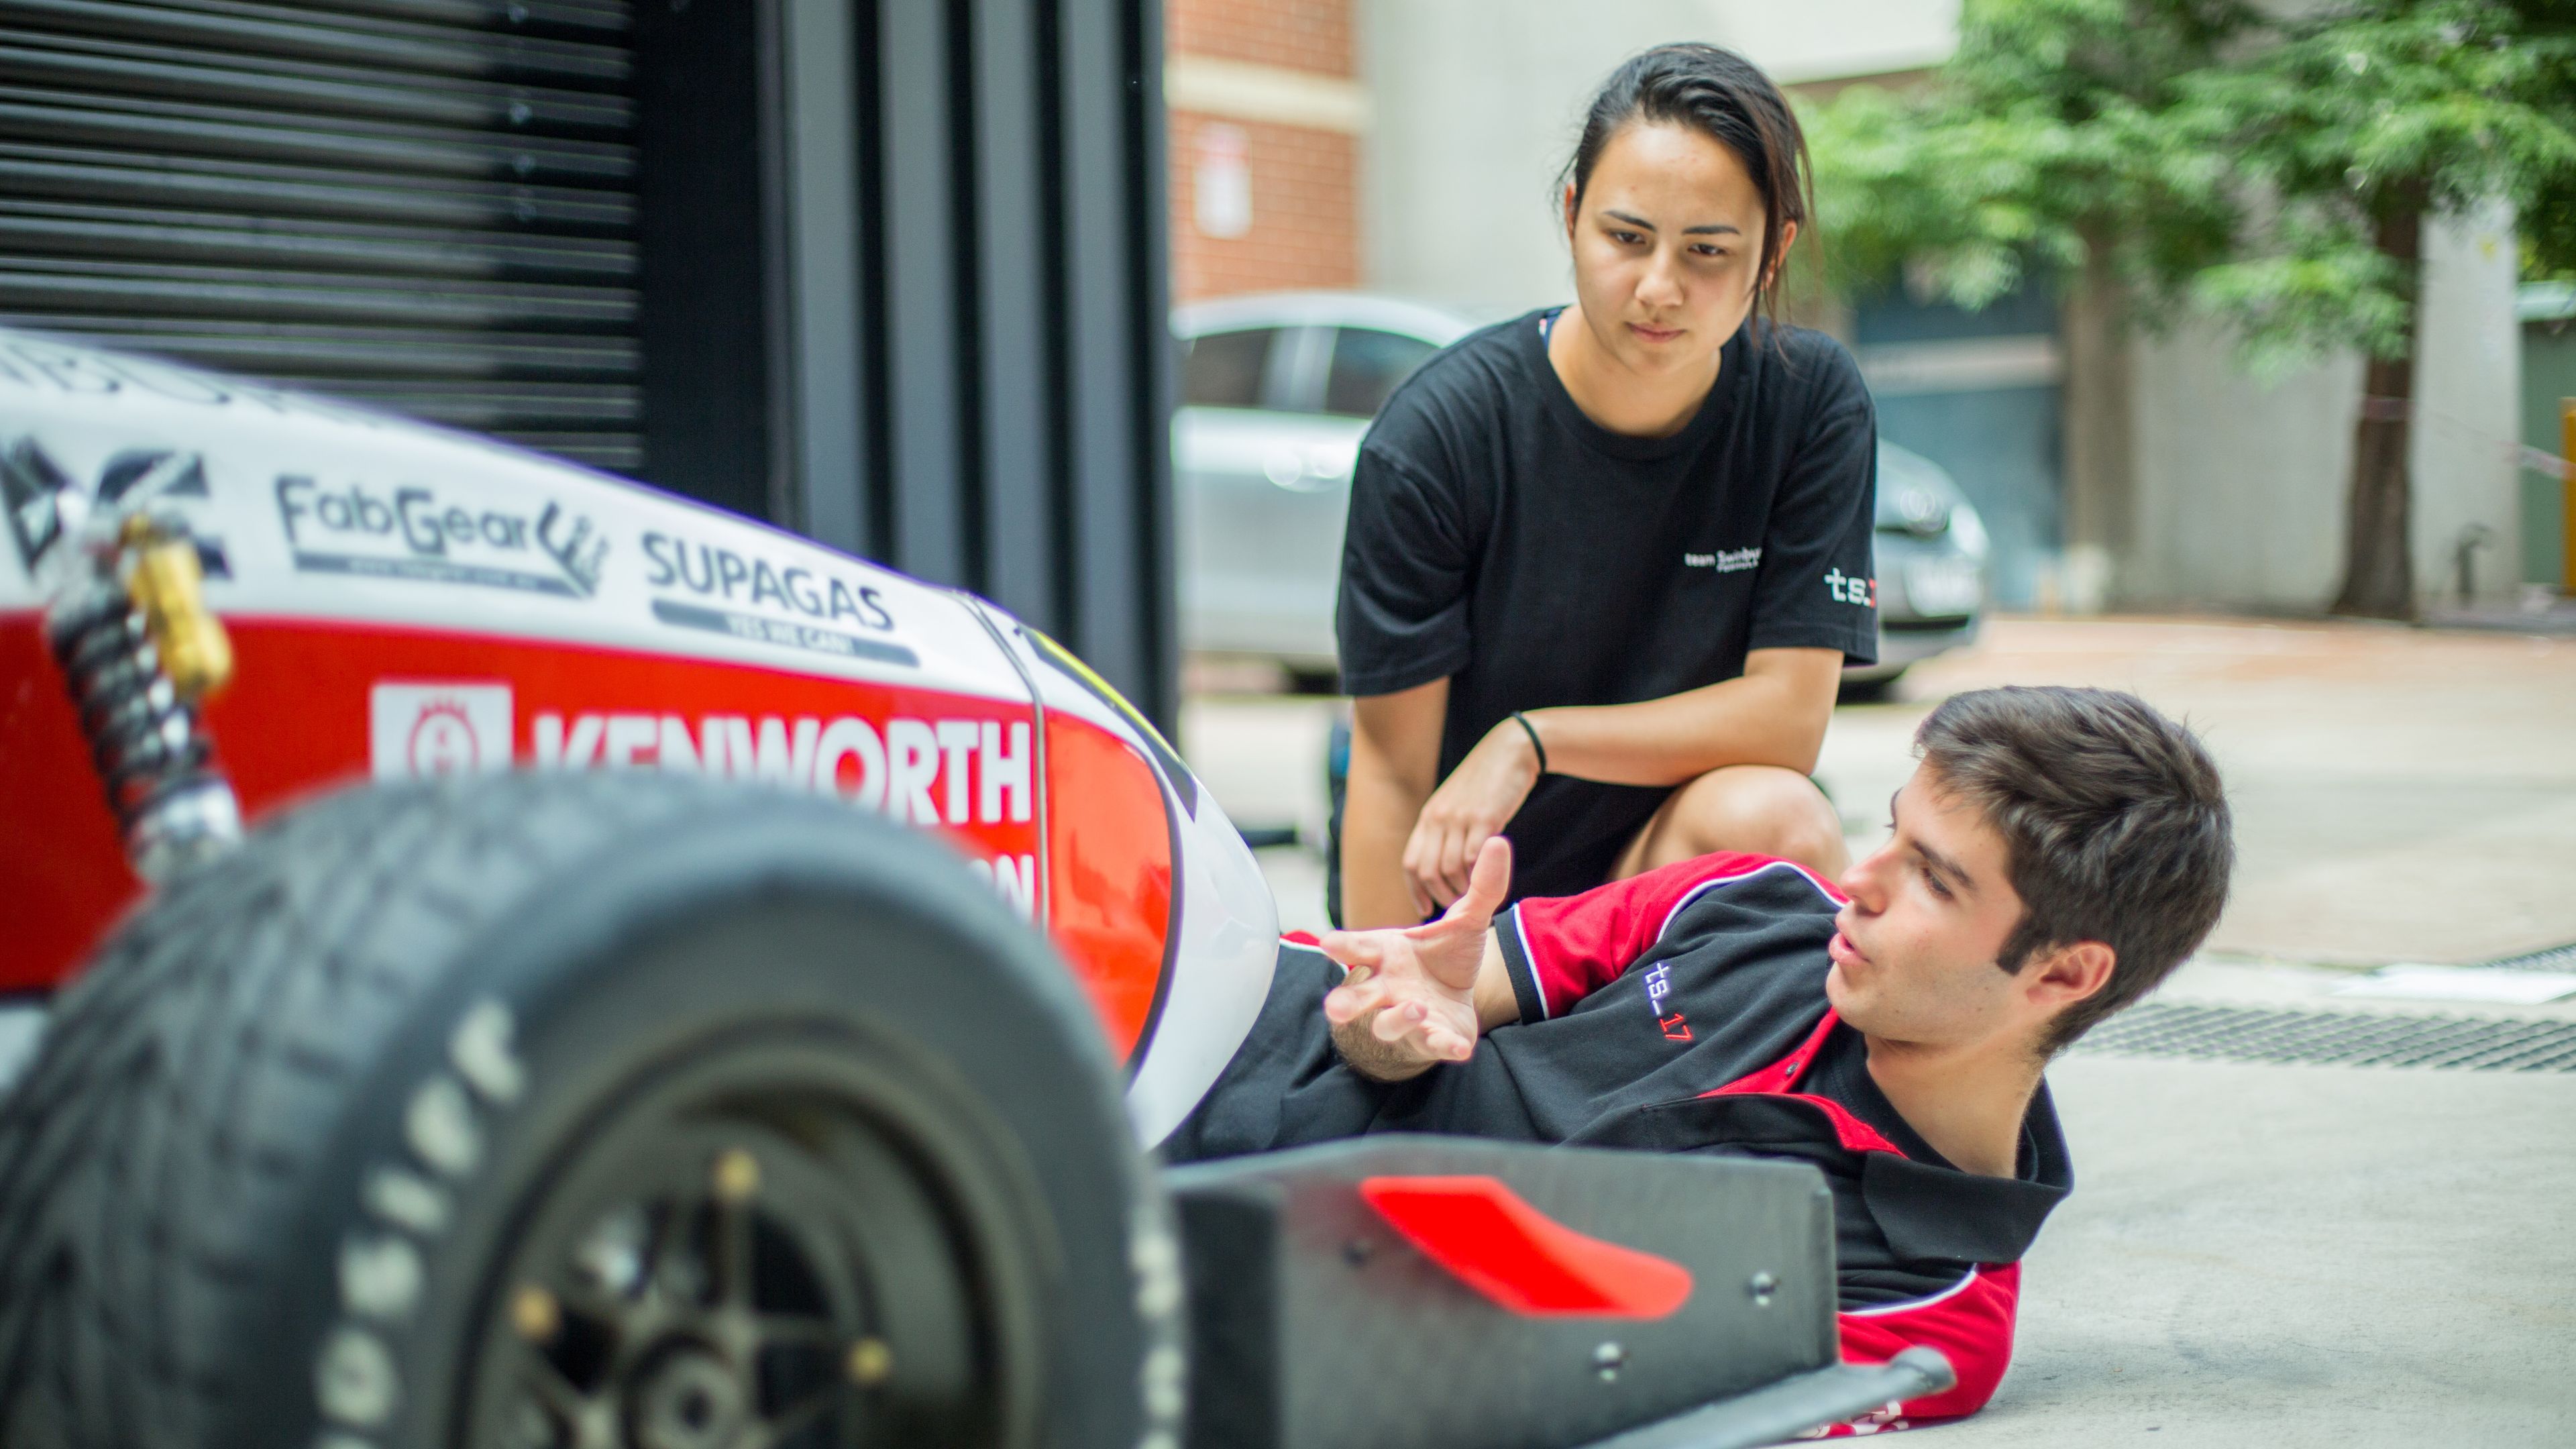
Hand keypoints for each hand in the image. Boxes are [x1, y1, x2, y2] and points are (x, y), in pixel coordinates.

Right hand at [1321, 837, 1511, 1077]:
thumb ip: (1482, 886)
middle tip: (1335, 1008)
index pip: (1360, 946)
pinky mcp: (1433, 1039)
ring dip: (1398, 1019)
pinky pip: (1434, 1045)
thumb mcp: (1468, 920)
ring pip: (1389, 1024)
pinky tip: (1459, 1047)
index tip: (1328, 944)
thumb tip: (1499, 841)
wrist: (1457, 1000)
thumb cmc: (1445, 958)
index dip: (1343, 945)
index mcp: (1389, 953)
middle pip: (1360, 996)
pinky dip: (1444, 1046)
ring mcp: (1409, 1017)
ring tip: (1415, 1008)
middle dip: (1347, 1002)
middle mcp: (1390, 987)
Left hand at [1402, 717, 1542, 912]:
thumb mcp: (1455, 803)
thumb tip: (1444, 864)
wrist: (1509, 751)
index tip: (1424, 909)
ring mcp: (1460, 818)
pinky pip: (1474, 858)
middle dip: (1440, 896)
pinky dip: (1479, 876)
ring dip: (1461, 890)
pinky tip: (1487, 881)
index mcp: (1429, 817)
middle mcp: (1438, 818)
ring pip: (1450, 869)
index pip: (1411, 863)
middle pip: (1427, 871)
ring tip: (1474, 897)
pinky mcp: (1484, 818)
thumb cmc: (1486, 782)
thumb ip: (1446, 829)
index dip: (1415, 890)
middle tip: (1457, 907)